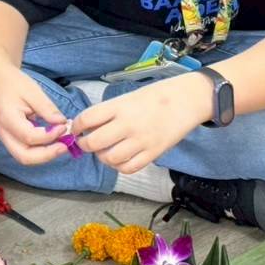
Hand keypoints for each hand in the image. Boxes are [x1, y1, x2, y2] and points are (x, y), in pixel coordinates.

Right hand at [0, 66, 68, 165]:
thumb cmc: (15, 84)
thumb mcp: (34, 92)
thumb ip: (48, 109)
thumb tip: (63, 124)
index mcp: (8, 119)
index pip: (30, 137)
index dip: (49, 136)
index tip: (64, 127)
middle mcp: (5, 134)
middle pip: (25, 157)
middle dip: (48, 155)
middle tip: (65, 145)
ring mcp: (7, 139)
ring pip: (26, 158)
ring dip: (46, 154)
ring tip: (62, 143)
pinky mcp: (13, 139)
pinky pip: (27, 152)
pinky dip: (42, 150)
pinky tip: (54, 141)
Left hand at [72, 74, 211, 174]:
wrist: (187, 100)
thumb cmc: (156, 96)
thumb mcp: (129, 97)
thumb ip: (109, 112)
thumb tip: (87, 126)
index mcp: (120, 106)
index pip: (87, 119)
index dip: (76, 127)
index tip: (76, 130)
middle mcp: (128, 124)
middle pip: (94, 142)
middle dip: (84, 145)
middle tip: (86, 143)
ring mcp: (141, 140)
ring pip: (109, 158)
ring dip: (102, 157)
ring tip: (105, 151)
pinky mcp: (153, 153)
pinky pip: (128, 168)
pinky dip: (119, 166)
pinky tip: (120, 158)